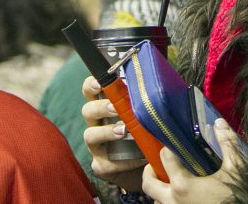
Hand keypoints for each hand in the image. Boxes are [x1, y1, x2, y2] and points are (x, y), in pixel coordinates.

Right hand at [80, 75, 144, 192]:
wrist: (153, 163)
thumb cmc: (151, 131)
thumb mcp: (150, 113)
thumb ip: (149, 101)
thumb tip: (160, 88)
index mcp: (106, 105)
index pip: (92, 91)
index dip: (92, 84)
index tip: (100, 83)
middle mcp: (98, 124)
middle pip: (88, 110)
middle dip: (100, 107)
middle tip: (115, 108)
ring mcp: (97, 146)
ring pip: (90, 135)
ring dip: (106, 132)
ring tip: (123, 131)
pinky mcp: (102, 165)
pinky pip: (105, 162)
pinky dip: (122, 160)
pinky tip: (138, 158)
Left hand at [142, 118, 243, 202]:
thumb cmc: (236, 194)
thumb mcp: (236, 167)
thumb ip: (227, 143)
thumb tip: (219, 123)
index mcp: (182, 185)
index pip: (165, 158)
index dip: (168, 147)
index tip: (173, 141)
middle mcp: (173, 200)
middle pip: (149, 185)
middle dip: (149, 171)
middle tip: (156, 163)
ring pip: (155, 201)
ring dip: (158, 190)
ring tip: (169, 180)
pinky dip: (166, 201)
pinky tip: (182, 194)